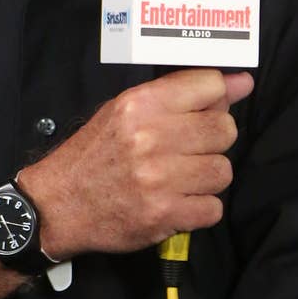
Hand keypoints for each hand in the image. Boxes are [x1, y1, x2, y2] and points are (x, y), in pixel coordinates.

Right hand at [18, 69, 252, 260]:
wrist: (57, 205)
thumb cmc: (94, 153)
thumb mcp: (124, 110)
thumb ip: (179, 94)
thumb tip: (241, 83)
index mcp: (140, 104)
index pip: (211, 86)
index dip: (217, 97)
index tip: (212, 107)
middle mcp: (150, 137)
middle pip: (224, 129)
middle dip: (214, 139)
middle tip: (191, 147)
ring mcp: (159, 178)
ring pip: (223, 171)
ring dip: (207, 176)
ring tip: (182, 176)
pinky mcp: (164, 215)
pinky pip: (214, 208)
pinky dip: (200, 208)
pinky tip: (177, 201)